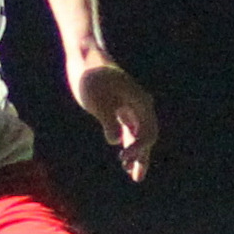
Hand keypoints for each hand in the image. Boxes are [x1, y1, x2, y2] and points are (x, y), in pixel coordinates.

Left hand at [74, 59, 158, 181]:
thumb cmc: (91, 76)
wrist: (85, 56)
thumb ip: (109, 121)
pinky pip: (129, 130)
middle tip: (136, 177)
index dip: (138, 149)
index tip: (123, 159)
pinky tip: (123, 156)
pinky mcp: (120, 108)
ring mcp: (131, 107)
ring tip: (133, 175)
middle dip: (142, 157)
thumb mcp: (97, 100)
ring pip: (139, 135)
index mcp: (140, 102)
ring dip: (137, 154)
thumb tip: (117, 141)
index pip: (147, 132)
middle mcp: (140, 105)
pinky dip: (128, 143)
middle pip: (147, 136)